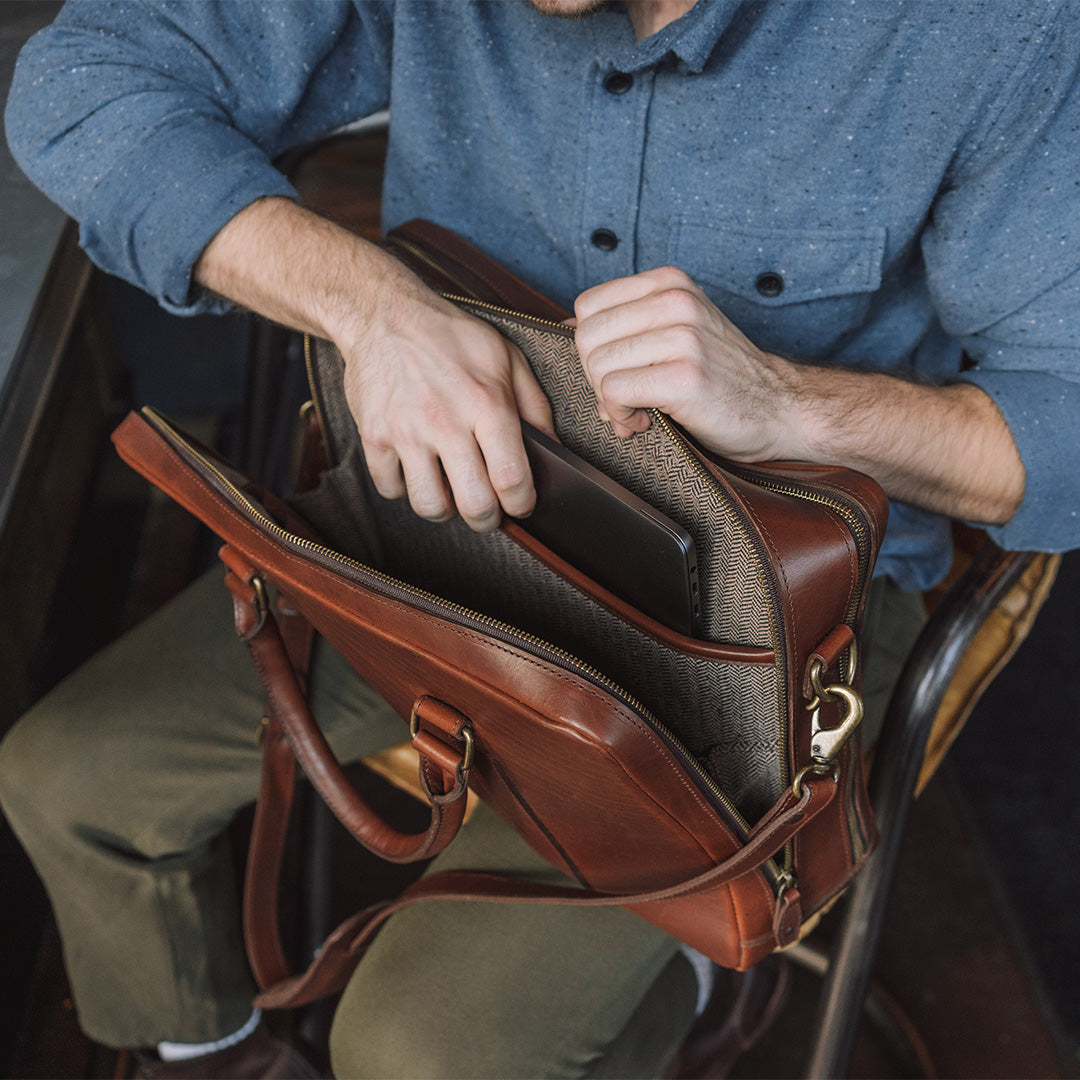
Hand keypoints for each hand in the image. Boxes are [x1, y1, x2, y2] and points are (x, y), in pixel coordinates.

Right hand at [338, 272, 553, 530]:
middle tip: (488, 509)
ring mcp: (406, 432)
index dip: (522, 504)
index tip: (521, 504)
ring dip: (446, 508)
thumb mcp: (506, 357)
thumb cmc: (449, 335)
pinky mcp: (374, 436)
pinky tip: (416, 470)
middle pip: (474, 505)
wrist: (382, 314)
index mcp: (487, 404)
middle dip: (487, 518)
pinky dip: (405, 489)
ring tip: (451, 491)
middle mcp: (446, 422)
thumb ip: (534, 405)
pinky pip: (391, 489)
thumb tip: (553, 448)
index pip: (512, 479)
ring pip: (430, 506)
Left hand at [573, 266, 796, 460]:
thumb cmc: (722, 376)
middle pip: (586, 337)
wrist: (780, 409)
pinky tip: (643, 421)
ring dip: (608, 401)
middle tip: (625, 398)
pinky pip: (614, 392)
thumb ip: (628, 325)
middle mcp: (675, 301)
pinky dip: (620, 415)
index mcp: (669, 283)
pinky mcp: (684, 376)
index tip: (620, 371)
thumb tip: (566, 329)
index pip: (588, 307)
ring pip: (597, 366)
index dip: (593, 348)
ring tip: (638, 411)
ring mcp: (682, 337)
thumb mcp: (677, 330)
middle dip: (594, 376)